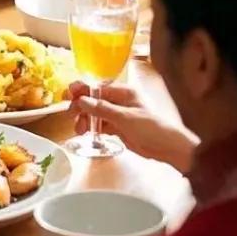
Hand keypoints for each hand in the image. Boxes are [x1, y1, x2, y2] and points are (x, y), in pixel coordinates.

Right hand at [69, 82, 197, 172]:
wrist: (168, 148)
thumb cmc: (150, 128)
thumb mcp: (124, 117)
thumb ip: (101, 108)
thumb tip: (80, 100)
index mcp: (123, 92)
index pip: (97, 87)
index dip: (82, 90)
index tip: (68, 94)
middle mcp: (119, 101)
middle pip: (93, 100)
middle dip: (81, 106)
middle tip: (70, 115)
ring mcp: (118, 115)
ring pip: (94, 113)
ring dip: (84, 119)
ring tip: (79, 130)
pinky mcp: (118, 128)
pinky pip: (99, 124)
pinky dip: (91, 127)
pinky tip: (85, 133)